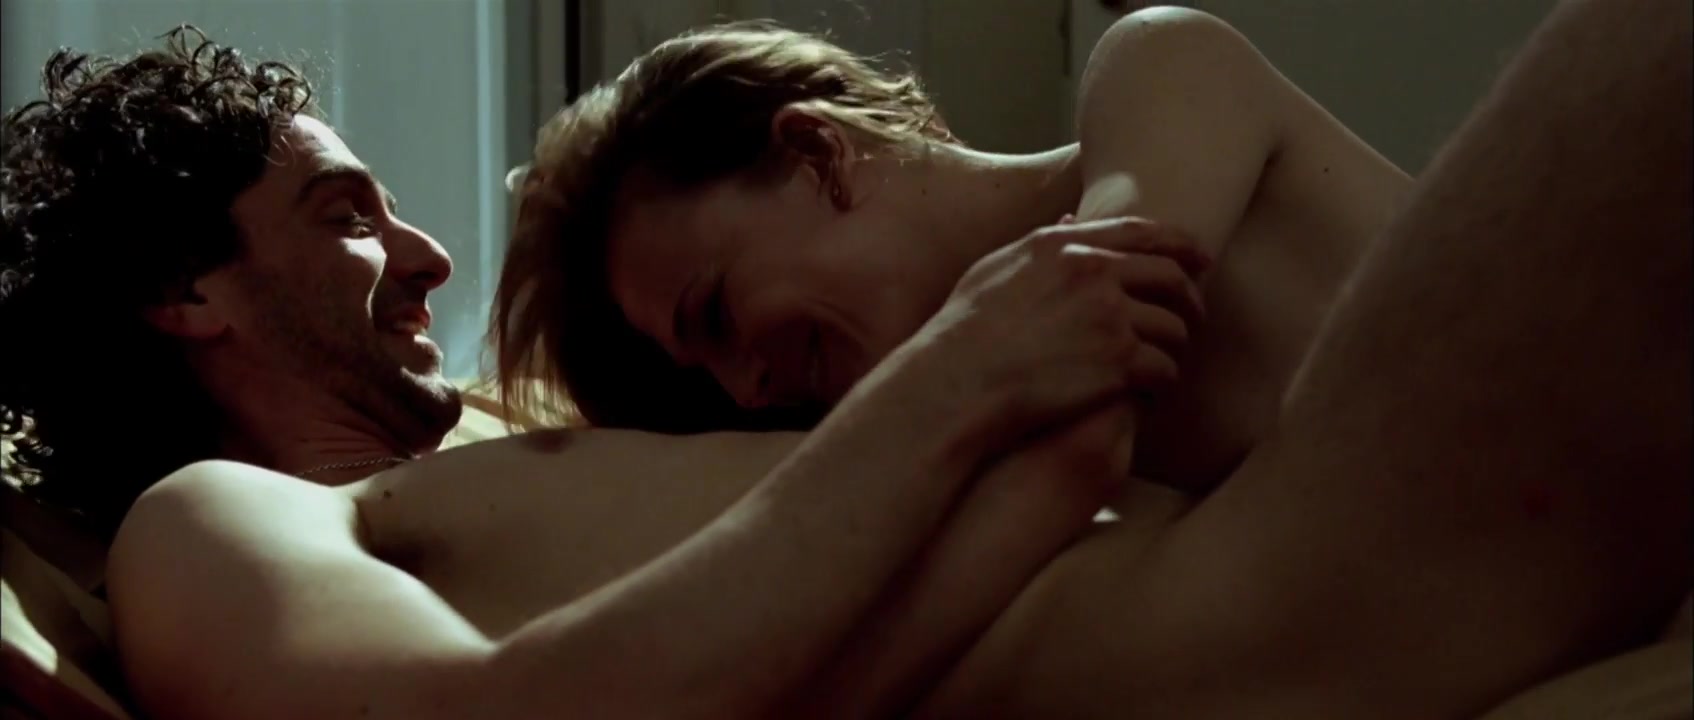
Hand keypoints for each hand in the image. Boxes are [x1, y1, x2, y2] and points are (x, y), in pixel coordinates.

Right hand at [902, 216, 1208, 441]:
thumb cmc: (963, 333)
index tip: (1201, 259)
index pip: (1142, 233)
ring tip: (1164, 363)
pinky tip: (1152, 394)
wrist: (959, 383)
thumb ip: (1040, 246)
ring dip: (1175, 348)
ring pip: (1174, 328)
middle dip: (1191, 299)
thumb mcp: (996, 269)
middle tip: (1194, 319)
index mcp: (1065, 245)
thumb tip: (1067, 227)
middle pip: (1171, 277)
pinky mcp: (1119, 362)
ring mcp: (1111, 317)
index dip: (1182, 244)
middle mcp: (1095, 272)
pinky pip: (1166, 369)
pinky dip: (1164, 383)